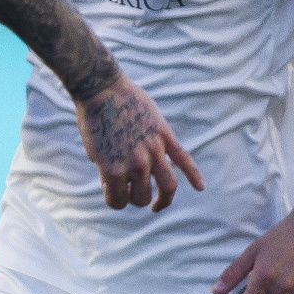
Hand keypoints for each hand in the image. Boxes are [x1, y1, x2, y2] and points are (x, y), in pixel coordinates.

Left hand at [76, 78, 203, 211]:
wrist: (102, 89)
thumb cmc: (93, 120)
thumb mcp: (94, 151)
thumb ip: (109, 170)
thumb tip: (123, 183)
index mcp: (113, 170)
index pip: (117, 202)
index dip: (113, 198)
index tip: (110, 188)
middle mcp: (136, 163)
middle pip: (142, 197)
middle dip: (134, 197)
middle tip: (129, 189)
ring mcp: (153, 149)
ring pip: (168, 185)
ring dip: (163, 198)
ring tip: (158, 204)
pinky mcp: (165, 135)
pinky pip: (184, 159)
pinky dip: (194, 174)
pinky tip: (200, 187)